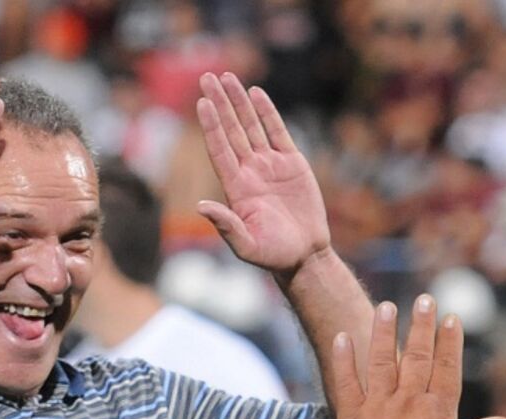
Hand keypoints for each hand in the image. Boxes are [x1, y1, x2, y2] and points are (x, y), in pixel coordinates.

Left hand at [196, 72, 330, 271]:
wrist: (304, 255)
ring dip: (239, 102)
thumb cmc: (273, 255)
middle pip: (231, 131)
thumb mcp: (246, 245)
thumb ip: (225, 225)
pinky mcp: (291, 163)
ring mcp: (270, 166)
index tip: (202, 102)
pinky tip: (256, 94)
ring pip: (251, 126)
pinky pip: (277, 132)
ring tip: (227, 77)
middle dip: (220, 104)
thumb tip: (201, 206)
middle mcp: (249, 172)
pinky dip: (267, 113)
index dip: (212, 126)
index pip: (219, 150)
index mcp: (236, 188)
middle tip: (207, 76)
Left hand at [332, 297, 505, 418]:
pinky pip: (346, 383)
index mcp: (439, 412)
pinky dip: (343, 360)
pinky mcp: (352, 418)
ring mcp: (379, 408)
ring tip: (386, 307)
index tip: (450, 317)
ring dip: (383, 331)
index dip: (449, 341)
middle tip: (424, 298)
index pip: (446, 367)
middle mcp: (410, 403)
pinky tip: (342, 338)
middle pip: (416, 356)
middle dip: (421, 325)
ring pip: (381, 361)